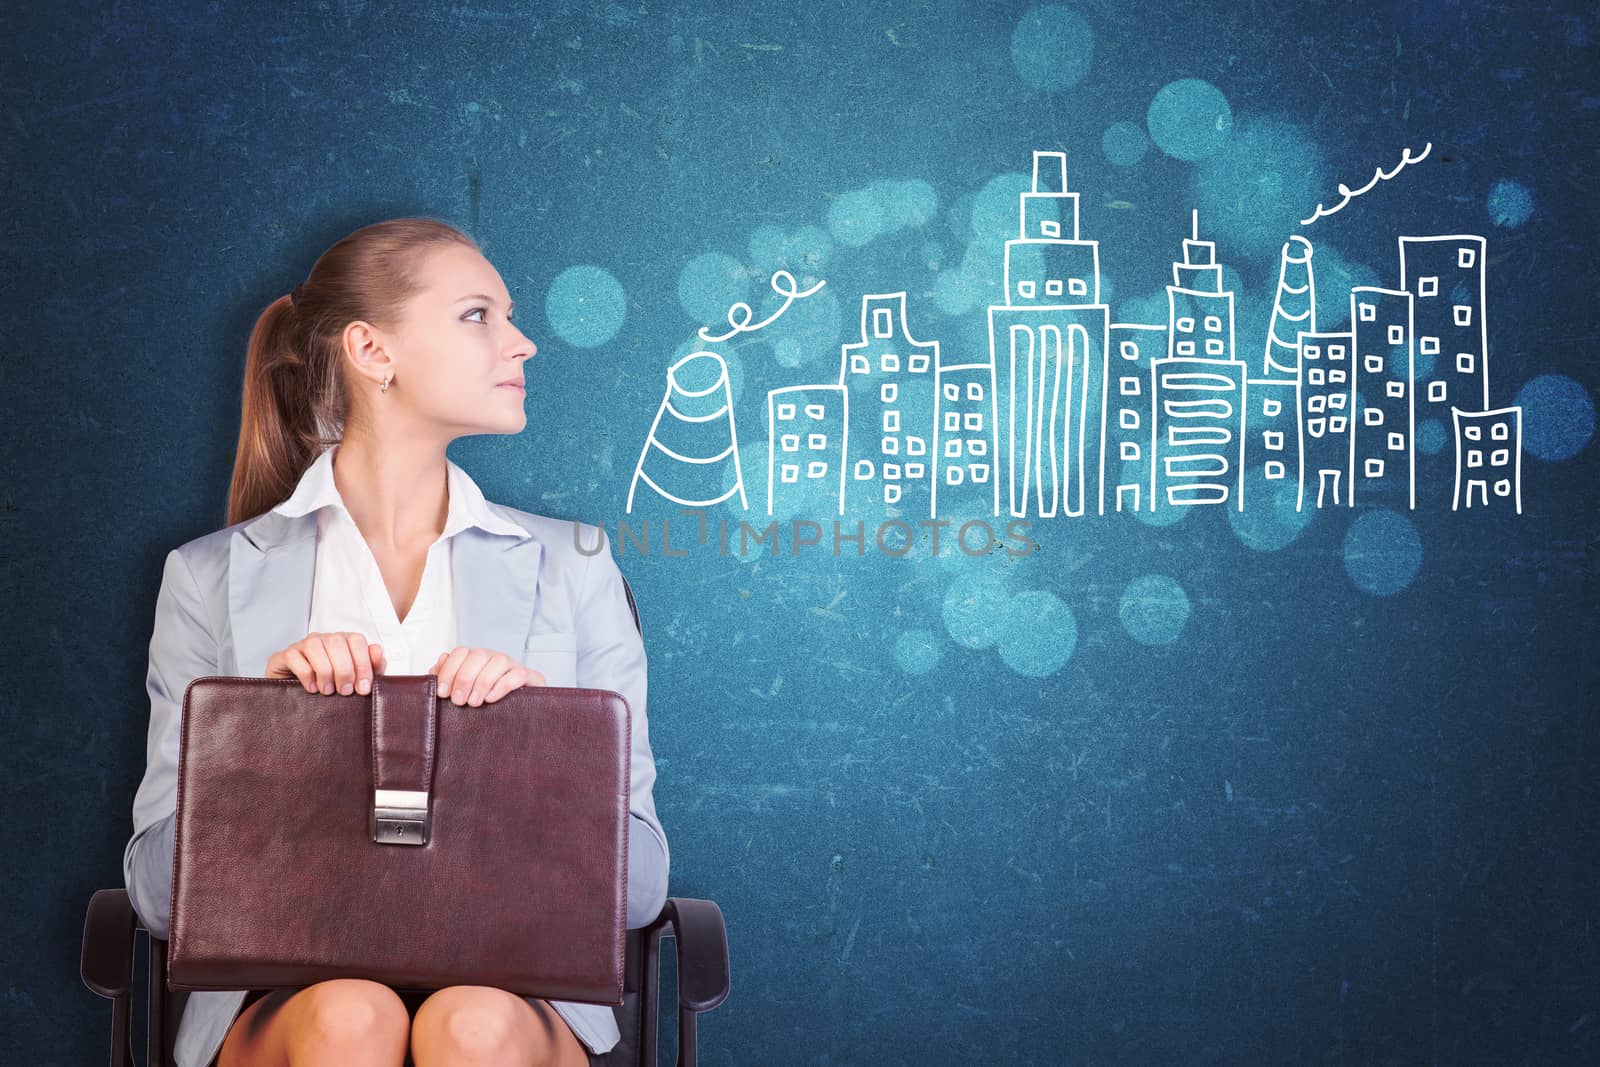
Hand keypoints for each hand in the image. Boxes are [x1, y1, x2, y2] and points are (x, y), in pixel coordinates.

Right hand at [266, 631, 385, 695]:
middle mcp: (325, 639)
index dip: (363, 664)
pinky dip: (305, 674)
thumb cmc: (333, 686)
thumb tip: (377, 650)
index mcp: (345, 641)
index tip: (363, 688)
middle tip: (345, 692)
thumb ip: (373, 666)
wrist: (298, 696)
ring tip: (328, 691)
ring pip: (315, 646)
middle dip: (344, 670)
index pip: (357, 640)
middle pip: (337, 642)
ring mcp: (304, 644)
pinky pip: (294, 656)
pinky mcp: (286, 654)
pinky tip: (312, 688)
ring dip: (325, 671)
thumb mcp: (357, 679)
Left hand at [431, 646, 546, 706]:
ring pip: (499, 661)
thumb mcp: (462, 692)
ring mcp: (513, 666)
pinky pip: (518, 675)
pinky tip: (491, 699)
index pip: (461, 652)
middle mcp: (494, 658)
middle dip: (464, 679)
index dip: (449, 671)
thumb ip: (446, 679)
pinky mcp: (530, 677)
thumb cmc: (484, 703)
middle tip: (458, 701)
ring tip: (474, 703)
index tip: (443, 692)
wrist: (518, 718)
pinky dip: (502, 686)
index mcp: (476, 659)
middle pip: (478, 655)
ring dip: (482, 682)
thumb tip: (437, 666)